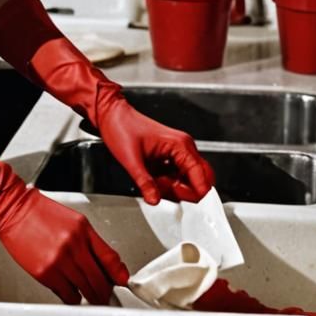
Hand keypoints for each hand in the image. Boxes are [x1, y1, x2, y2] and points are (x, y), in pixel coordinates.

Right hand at [0, 187, 128, 305]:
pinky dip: (72, 297)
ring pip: (85, 291)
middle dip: (104, 291)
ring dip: (89, 296)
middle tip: (105, 295)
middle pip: (99, 280)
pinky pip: (67, 295)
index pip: (110, 259)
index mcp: (83, 230)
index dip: (119, 275)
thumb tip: (106, 265)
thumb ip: (91, 242)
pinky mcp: (45, 273)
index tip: (121, 282)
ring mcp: (59, 260)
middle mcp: (73, 245)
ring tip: (89, 295)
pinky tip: (72, 291)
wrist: (12, 208)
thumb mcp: (73, 220)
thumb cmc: (40, 212)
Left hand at [94, 86, 214, 204]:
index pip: (203, 179)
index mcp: (180, 145)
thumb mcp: (130, 159)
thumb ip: (144, 182)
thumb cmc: (121, 127)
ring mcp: (178, 152)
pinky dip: (168, 183)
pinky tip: (153, 177)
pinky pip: (177, 176)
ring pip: (188, 181)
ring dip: (173, 187)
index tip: (173, 195)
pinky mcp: (170, 156)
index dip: (190, 193)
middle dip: (183, 192)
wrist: (111, 115)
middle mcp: (184, 147)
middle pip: (200, 181)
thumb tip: (155, 200)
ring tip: (152, 179)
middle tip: (161, 187)